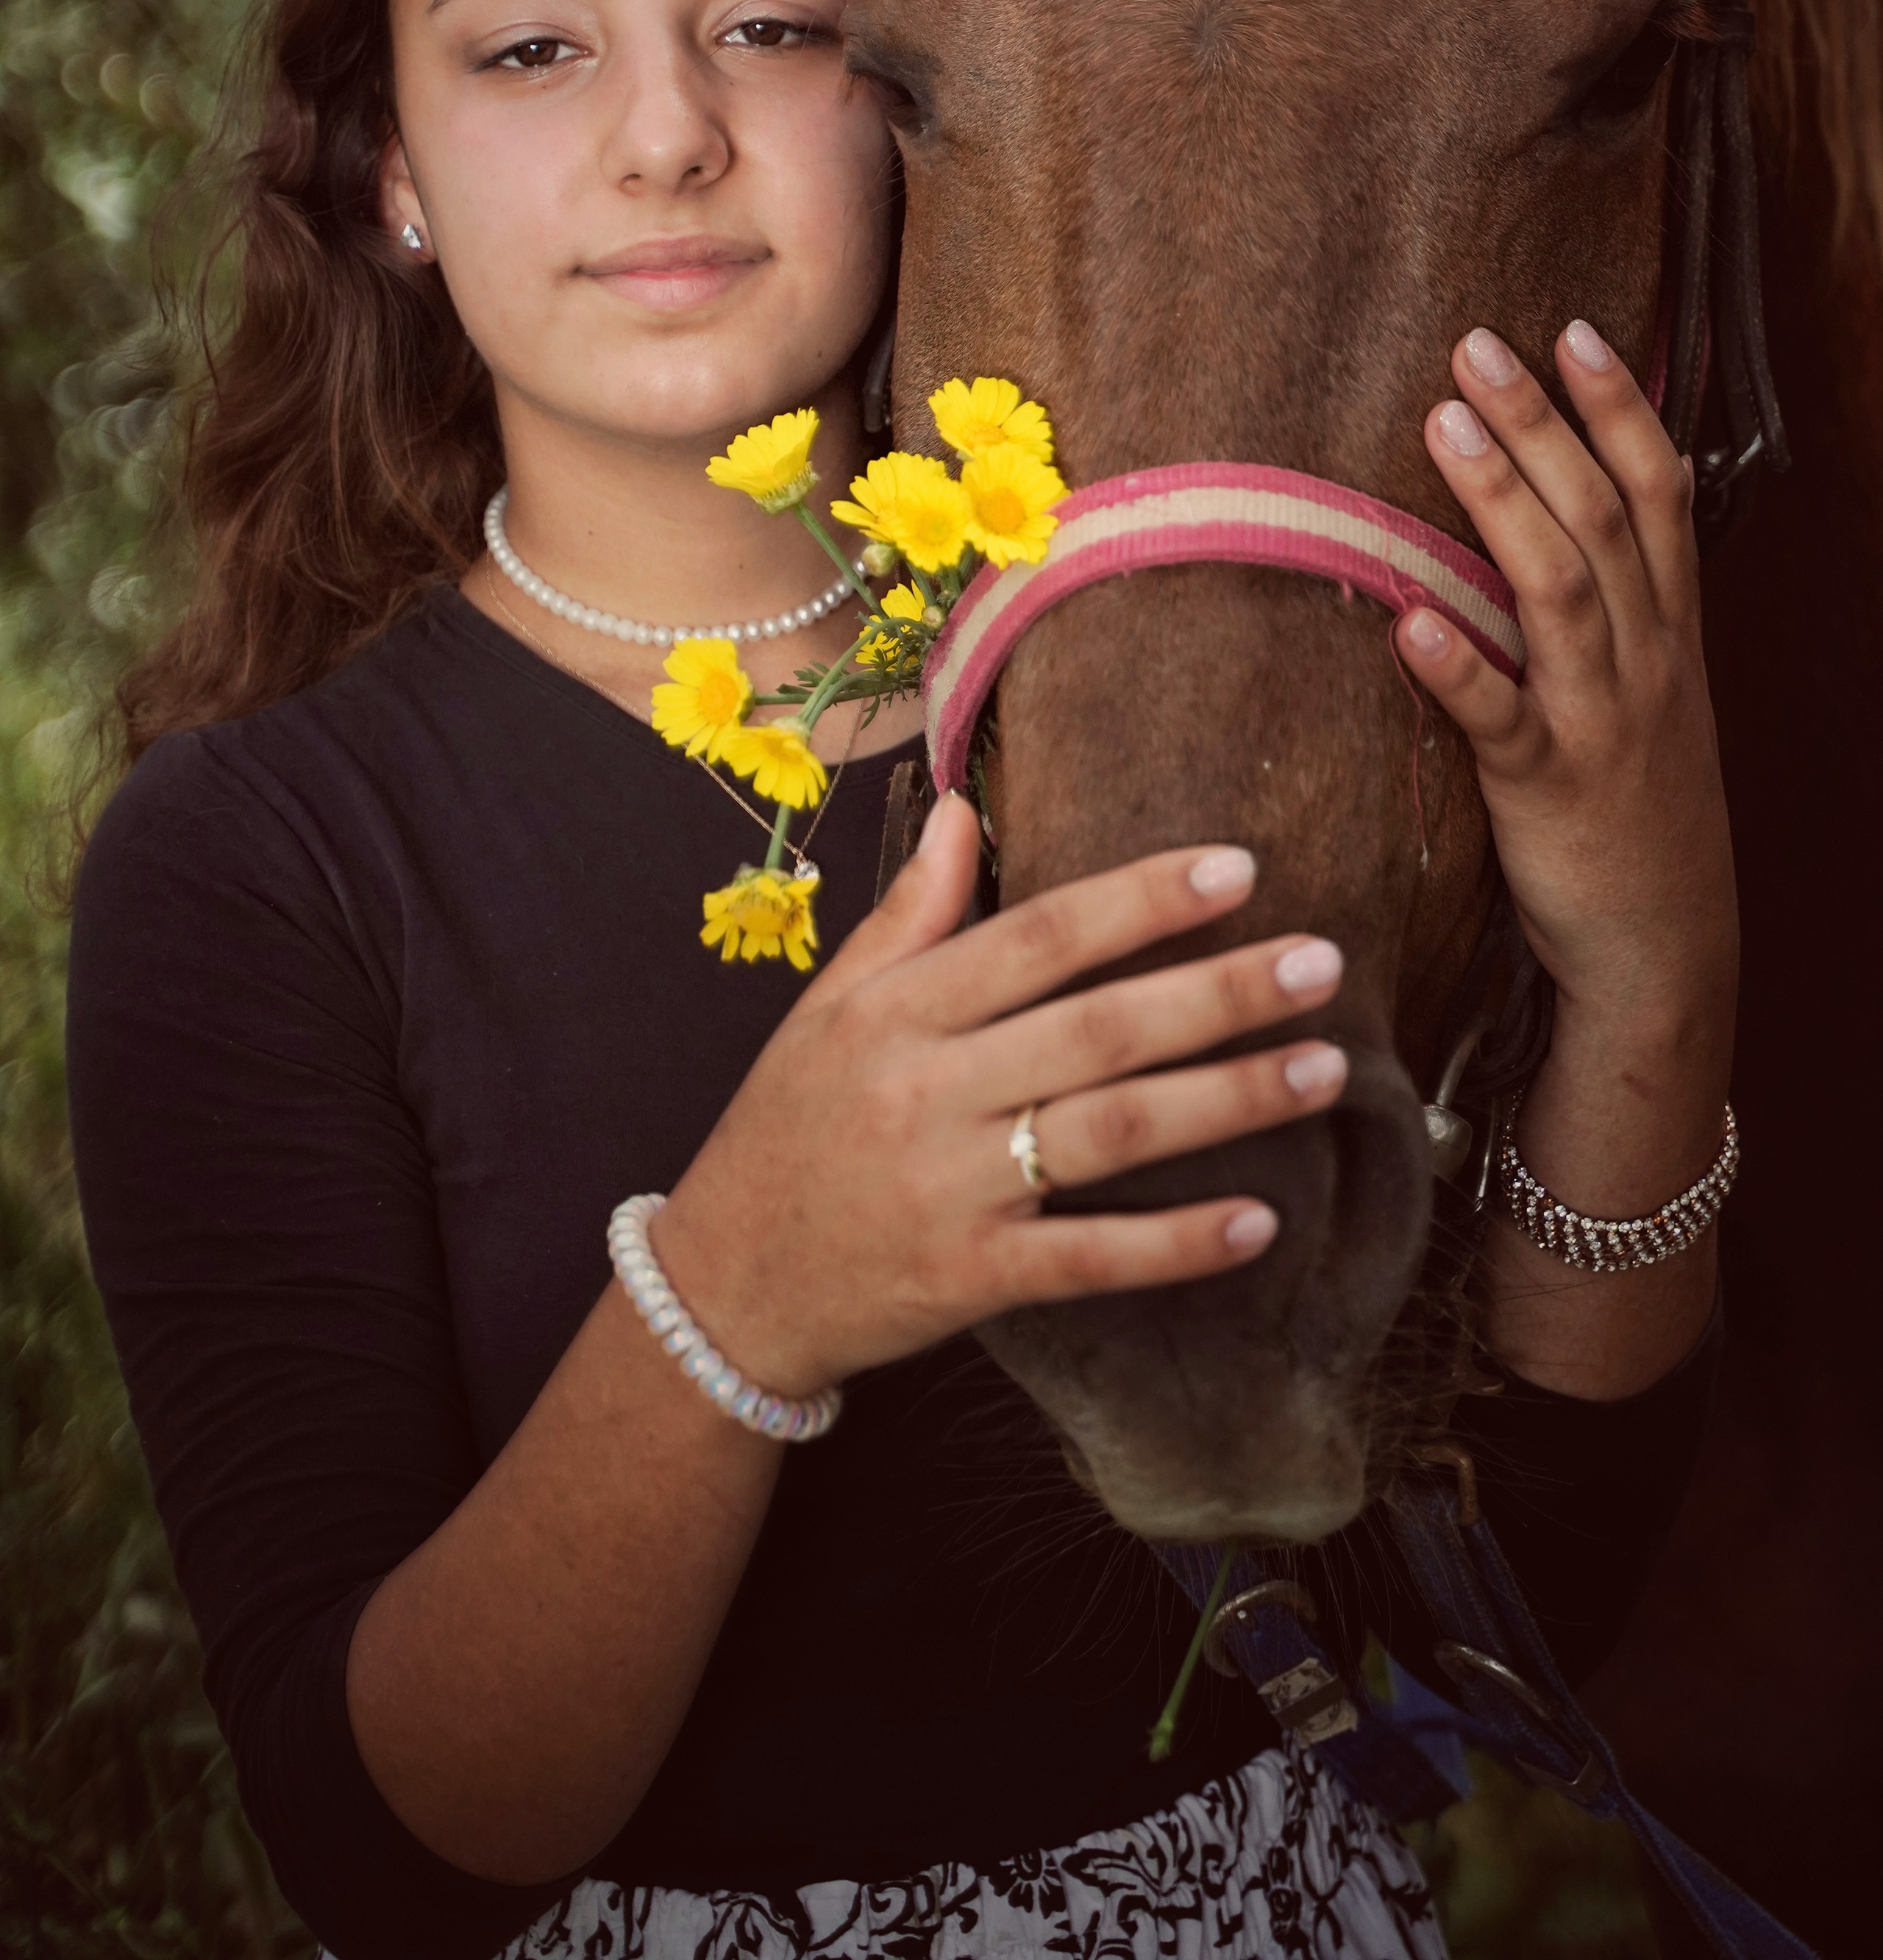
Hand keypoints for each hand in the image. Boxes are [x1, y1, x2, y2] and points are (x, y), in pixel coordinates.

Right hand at [653, 800, 1351, 1397]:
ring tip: (1325, 1070)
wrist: (725, 1286)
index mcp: (896, 1011)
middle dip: (1219, 992)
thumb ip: (909, 912)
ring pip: (1110, 1133)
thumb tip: (963, 806)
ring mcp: (950, 1189)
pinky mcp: (969, 1279)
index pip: (1037, 936)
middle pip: (1097, 1030)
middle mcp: (926, 1090)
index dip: (1141, 899)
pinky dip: (1176, 1243)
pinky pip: (1090, 1258)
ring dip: (1227, 1100)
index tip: (1238, 867)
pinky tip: (1259, 1221)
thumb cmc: (788, 1128)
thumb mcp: (830, 1007)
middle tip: (1323, 961)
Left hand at [1393, 319, 1735, 1043]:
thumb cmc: (1638, 811)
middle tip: (1477, 343)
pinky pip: (1500, 720)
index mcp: (1668, 632)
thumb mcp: (1647, 694)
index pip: (1656, 494)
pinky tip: (1409, 621)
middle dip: (1544, 423)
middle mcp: (1642, 659)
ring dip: (1503, 501)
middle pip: (1599, 516)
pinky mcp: (1544, 790)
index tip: (1571, 330)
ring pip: (1559, 590)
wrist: (1662, 949)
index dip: (1618, 409)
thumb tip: (1562, 514)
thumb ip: (1615, 609)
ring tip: (1444, 425)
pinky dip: (1458, 669)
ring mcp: (1597, 720)